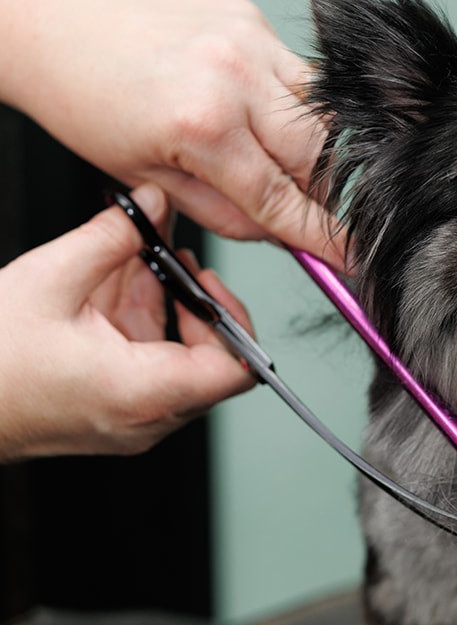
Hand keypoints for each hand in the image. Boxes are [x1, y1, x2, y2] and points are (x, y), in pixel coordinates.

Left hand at [0, 0, 344, 264]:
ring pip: (321, 111)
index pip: (281, 197)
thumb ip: (223, 212)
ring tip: (275, 161)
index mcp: (202, 123)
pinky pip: (296, 74)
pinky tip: (254, 112)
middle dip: (325, 193)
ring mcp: (250, 40)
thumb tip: (281, 234)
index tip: (349, 257)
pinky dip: (290, 105)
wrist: (59, 22)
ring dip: (314, 147)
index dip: (320, 235)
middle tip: (317, 216)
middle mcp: (236, 75)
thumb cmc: (86, 98)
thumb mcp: (145, 179)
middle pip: (320, 153)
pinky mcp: (252, 18)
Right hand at [0, 185, 256, 461]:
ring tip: (133, 259)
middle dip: (192, 301)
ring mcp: (125, 421)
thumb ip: (114, 234)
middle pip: (208, 361)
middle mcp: (143, 419)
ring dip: (158, 305)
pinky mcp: (105, 413)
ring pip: (171, 359)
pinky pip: (141, 366)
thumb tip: (151, 203)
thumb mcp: (52, 278)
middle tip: (172, 260)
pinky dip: (132, 323)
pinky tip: (107, 283)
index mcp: (144, 393)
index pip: (235, 370)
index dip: (234, 319)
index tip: (207, 281)